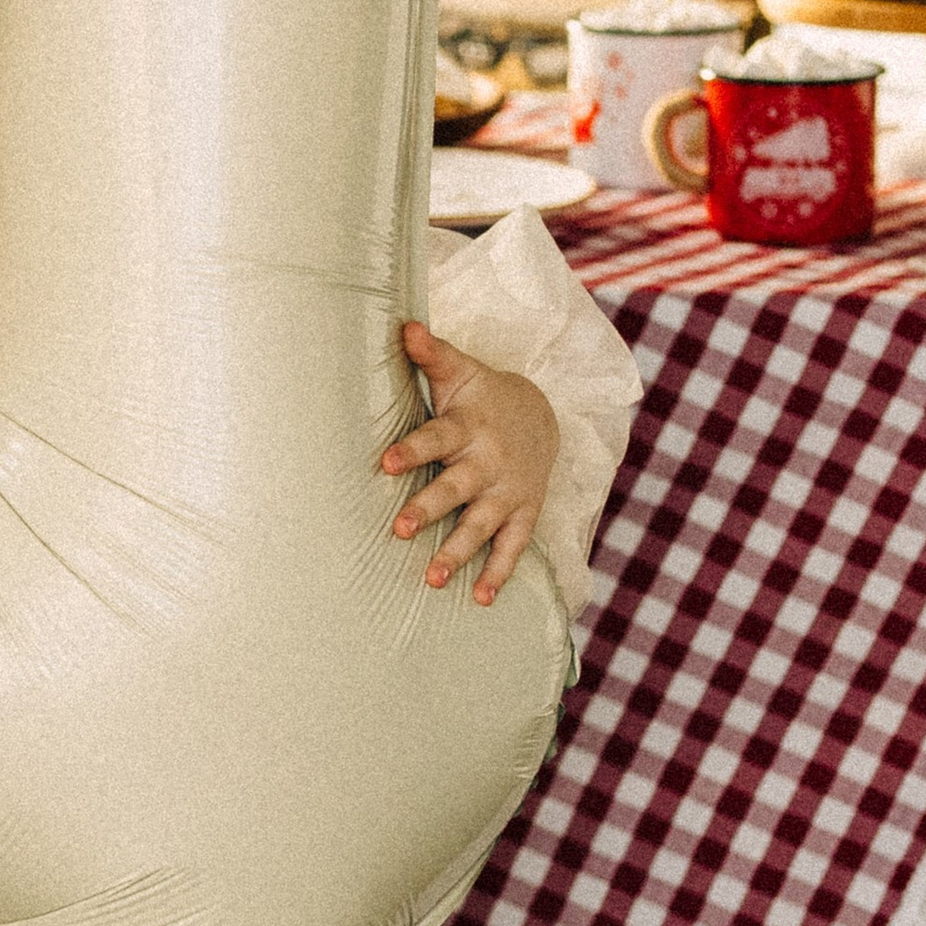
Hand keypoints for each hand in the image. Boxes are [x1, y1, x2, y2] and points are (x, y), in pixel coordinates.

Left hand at [380, 323, 557, 608]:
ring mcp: (509, 491)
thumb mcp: (461, 371)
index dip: (412, 450)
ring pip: (482, 525)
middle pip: (457, 489)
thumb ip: (432, 354)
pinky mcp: (523, 513)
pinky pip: (513, 547)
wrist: (540, 416)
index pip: (438, 438)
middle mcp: (490, 462)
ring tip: (432, 579)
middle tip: (400, 530)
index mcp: (469, 426)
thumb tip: (404, 325)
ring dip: (458, 551)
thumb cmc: (483, 395)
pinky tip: (482, 600)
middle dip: (430, 509)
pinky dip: (499, 573)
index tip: (385, 463)